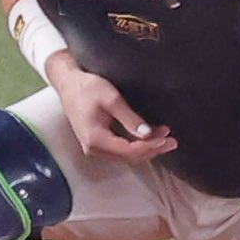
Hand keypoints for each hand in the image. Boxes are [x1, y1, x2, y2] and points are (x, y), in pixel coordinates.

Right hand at [44, 50, 177, 165]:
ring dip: (146, 148)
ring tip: (165, 138)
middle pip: (129, 157)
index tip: (166, 138)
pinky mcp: (96, 142)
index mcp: (95, 139)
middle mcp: (93, 148)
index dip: (150, 146)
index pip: (129, 151)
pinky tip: (148, 138)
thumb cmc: (86, 87)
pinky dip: (136, 145)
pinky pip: (120, 150)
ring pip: (125, 155)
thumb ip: (129, 118)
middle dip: (152, 149)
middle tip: (172, 141)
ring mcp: (93, 147)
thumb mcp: (111, 99)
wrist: (67, 83)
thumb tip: (147, 134)